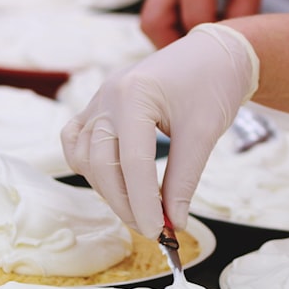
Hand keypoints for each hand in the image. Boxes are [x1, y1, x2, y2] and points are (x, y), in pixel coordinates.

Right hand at [61, 23, 259, 237]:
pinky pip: (76, 142)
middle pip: (103, 165)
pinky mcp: (96, 109)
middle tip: (153, 230)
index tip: (159, 233)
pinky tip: (111, 183)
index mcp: (135, 95)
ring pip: (86, 158)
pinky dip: (88, 168)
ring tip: (140, 210)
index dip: (144, 203)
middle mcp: (107, 97)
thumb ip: (184, 180)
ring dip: (108, 190)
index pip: (133, 162)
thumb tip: (174, 222)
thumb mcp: (203, 134)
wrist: (211, 55)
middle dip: (125, 204)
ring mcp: (97, 102)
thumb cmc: (211, 86)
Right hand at [140, 0, 269, 47]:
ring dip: (170, 36)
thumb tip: (231, 50)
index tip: (223, 50)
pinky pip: (155, 10)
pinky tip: (194, 20)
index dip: (208, 43)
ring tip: (198, 37)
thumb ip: (243, 16)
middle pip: (153, 24)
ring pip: (149, 21)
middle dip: (173, 47)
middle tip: (198, 57)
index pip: (193, 22)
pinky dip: (171, 23)